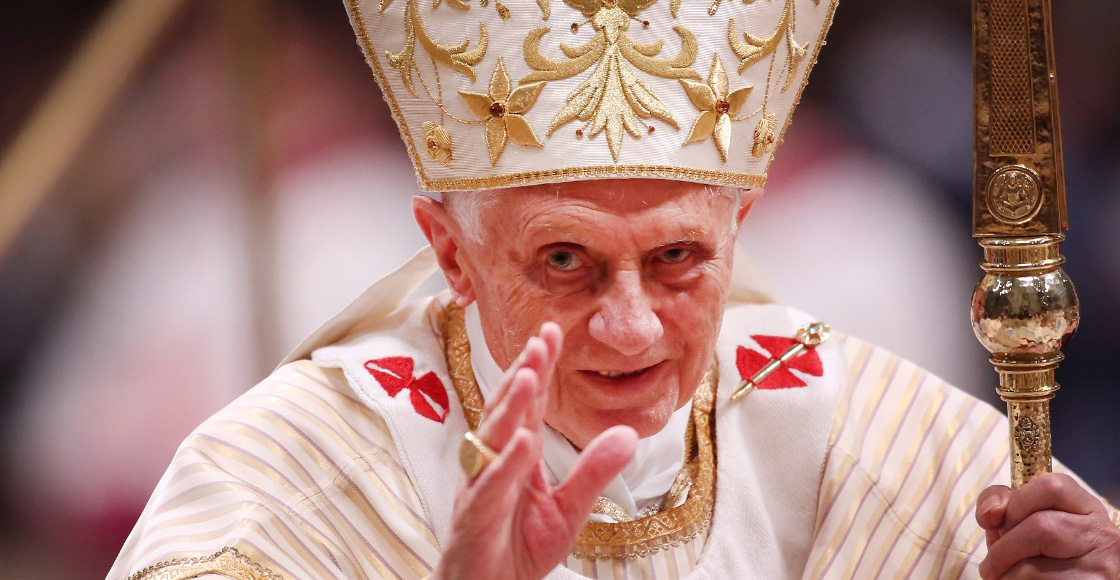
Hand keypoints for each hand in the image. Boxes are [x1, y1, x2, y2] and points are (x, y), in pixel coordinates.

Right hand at [433, 323, 638, 579]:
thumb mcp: (569, 511)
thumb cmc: (516, 550)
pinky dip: (504, 464)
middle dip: (522, 373)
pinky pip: (488, 487)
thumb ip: (594, 472)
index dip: (538, 368)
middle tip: (541, 339)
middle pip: (507, 410)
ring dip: (510, 406)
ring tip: (529, 375)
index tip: (552, 332)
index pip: (528, 404)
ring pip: (492, 438)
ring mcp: (480, 487)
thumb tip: (629, 435)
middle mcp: (494, 462)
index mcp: (516, 455)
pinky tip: (521, 442)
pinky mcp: (473, 518)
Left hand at [976, 472, 1119, 578]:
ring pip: (1033, 566)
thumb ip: (1005, 508)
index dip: (1015, 502)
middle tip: (993, 562)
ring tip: (1002, 576)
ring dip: (1004, 573)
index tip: (996, 520)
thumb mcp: (1021, 525)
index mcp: (1087, 509)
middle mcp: (1101, 535)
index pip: (1050, 487)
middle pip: (1040, 527)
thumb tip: (990, 513)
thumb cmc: (1040, 558)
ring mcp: (1101, 566)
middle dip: (1002, 547)